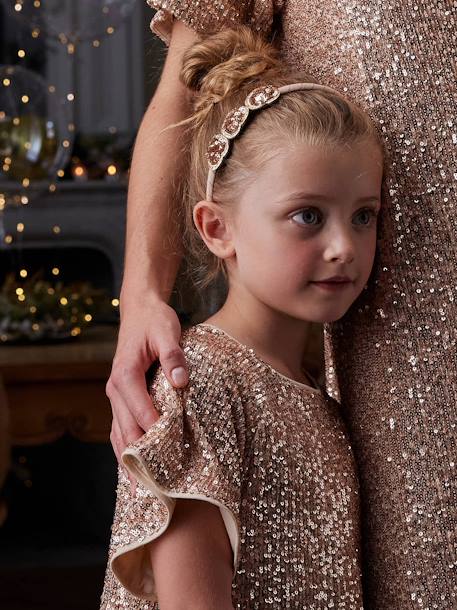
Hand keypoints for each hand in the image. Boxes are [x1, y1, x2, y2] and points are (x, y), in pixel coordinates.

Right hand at [106, 294, 188, 493]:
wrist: (139, 310)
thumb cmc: (154, 320)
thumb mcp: (167, 332)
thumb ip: (174, 356)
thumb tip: (180, 382)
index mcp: (125, 375)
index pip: (141, 414)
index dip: (157, 436)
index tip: (175, 458)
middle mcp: (115, 390)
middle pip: (126, 432)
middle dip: (142, 458)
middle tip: (161, 485)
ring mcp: (115, 396)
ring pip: (119, 435)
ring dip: (131, 461)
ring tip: (147, 490)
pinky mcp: (121, 399)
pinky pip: (120, 429)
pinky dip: (126, 450)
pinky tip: (137, 470)